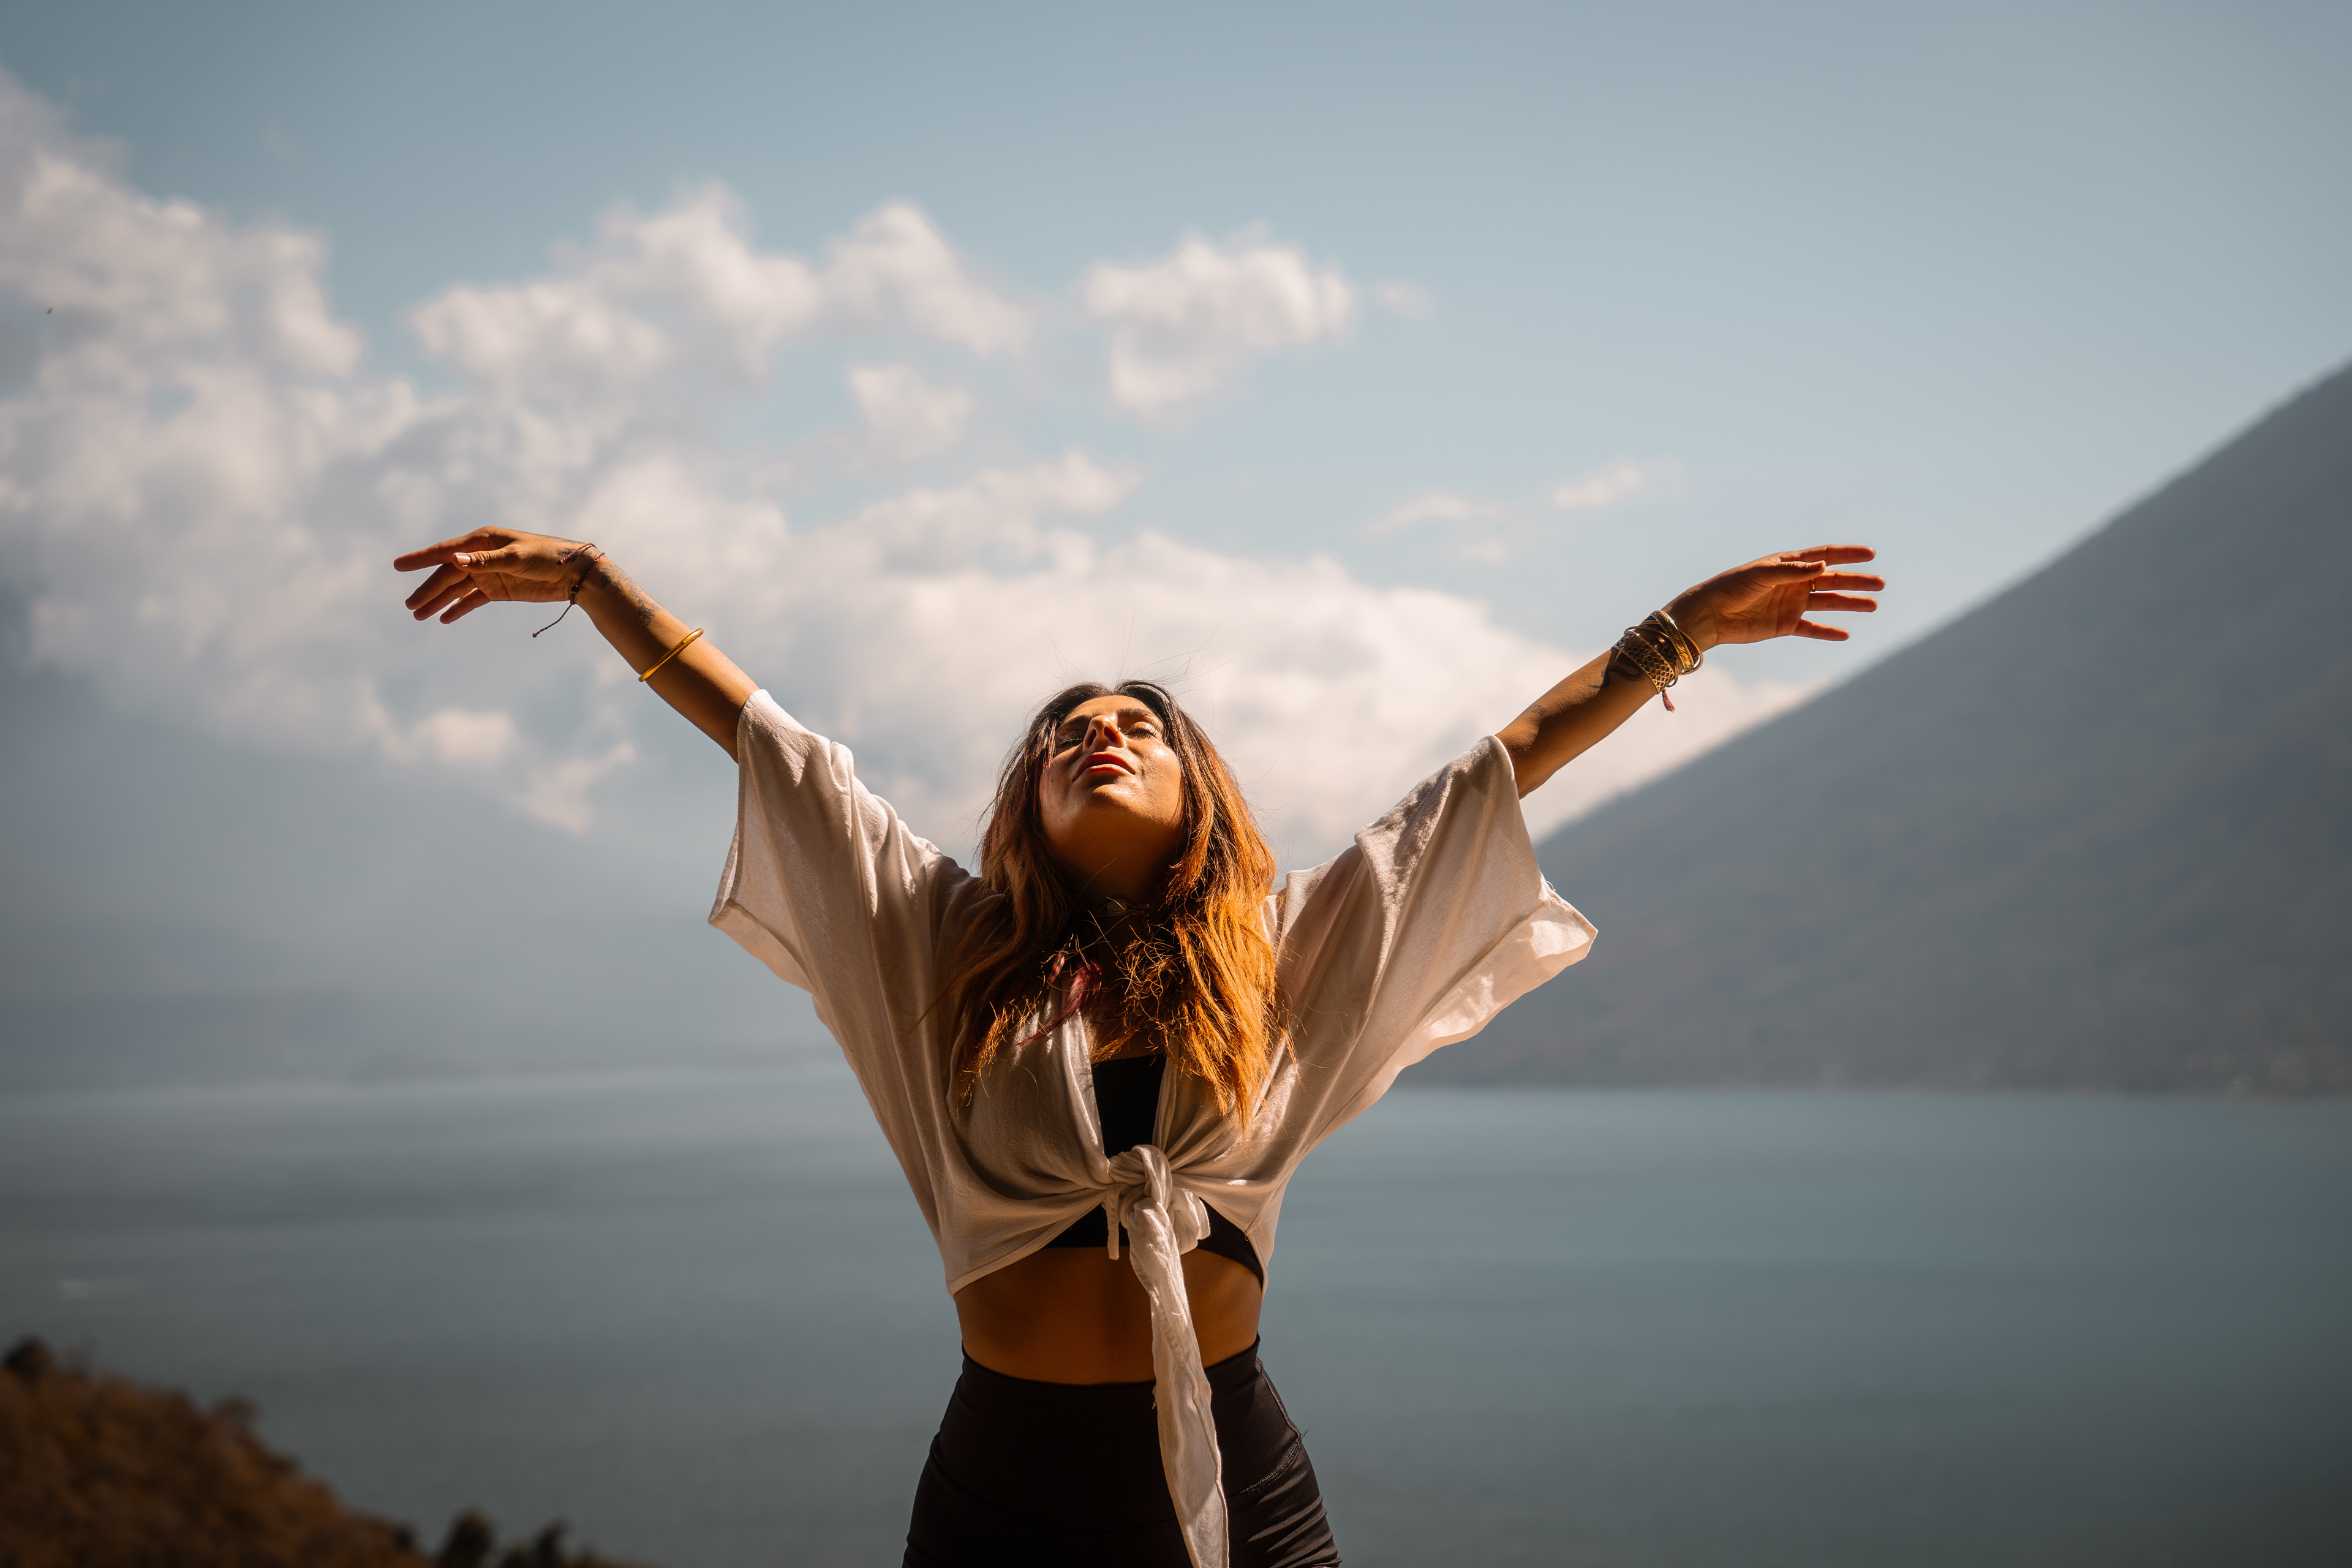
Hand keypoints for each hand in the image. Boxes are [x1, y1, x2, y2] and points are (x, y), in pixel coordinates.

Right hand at [394, 528, 598, 623]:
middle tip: (409, 606)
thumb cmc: (548, 557)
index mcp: (482, 541)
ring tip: (419, 615)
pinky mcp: (498, 590)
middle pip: (447, 574)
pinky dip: (458, 609)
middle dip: (428, 590)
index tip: (397, 565)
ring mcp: (488, 574)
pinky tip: (443, 618)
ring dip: (438, 601)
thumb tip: (454, 558)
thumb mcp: (517, 558)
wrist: (574, 574)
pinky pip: (472, 600)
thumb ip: (485, 560)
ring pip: (456, 589)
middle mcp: (480, 556)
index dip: (420, 559)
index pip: (444, 551)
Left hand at [1667, 546, 1882, 648]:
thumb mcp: (1762, 574)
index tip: (1871, 554)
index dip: (1847, 554)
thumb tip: (1824, 564)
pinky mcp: (1784, 625)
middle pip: (1832, 580)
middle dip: (1856, 581)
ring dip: (1850, 605)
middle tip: (1880, 583)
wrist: (1709, 614)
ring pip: (1828, 603)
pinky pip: (1812, 628)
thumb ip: (1793, 570)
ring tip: (1873, 606)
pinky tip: (1845, 633)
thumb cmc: (1731, 587)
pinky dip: (1828, 631)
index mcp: (1789, 564)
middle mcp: (1794, 583)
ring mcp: (1791, 604)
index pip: (1824, 556)